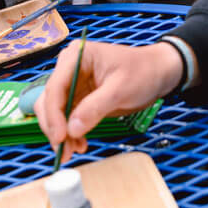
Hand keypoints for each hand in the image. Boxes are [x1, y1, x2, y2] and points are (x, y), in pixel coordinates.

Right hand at [36, 42, 182, 162]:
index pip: (55, 86)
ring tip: (73, 151)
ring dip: (61, 134)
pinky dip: (70, 133)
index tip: (60, 136)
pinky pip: (67, 119)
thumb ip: (95, 107)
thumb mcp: (120, 89)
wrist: (158, 73)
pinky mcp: (79, 99)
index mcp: (77, 57)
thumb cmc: (143, 72)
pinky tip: (80, 143)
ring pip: (54, 113)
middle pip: (49, 101)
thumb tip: (72, 129)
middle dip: (54, 127)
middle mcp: (69, 69)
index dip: (53, 114)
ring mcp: (73, 84)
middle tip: (63, 150)